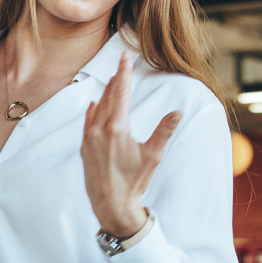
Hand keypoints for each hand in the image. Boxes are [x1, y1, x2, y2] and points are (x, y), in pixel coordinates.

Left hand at [81, 52, 180, 238]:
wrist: (112, 205)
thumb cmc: (134, 182)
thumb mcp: (153, 156)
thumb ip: (164, 131)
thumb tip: (177, 112)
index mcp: (117, 129)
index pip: (121, 92)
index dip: (124, 73)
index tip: (125, 57)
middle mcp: (100, 130)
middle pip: (108, 97)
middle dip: (116, 80)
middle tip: (121, 66)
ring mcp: (89, 139)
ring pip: (96, 109)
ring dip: (105, 94)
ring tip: (112, 83)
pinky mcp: (84, 149)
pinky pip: (87, 123)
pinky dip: (92, 111)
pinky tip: (94, 106)